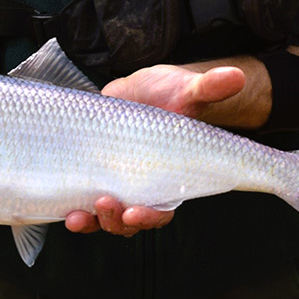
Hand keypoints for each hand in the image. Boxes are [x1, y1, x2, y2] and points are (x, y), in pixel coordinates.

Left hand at [57, 63, 249, 236]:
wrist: (145, 89)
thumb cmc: (172, 94)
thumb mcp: (188, 89)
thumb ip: (209, 87)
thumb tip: (235, 76)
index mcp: (167, 178)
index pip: (162, 210)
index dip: (150, 217)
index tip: (136, 212)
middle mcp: (140, 187)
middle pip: (129, 221)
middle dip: (116, 222)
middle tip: (106, 206)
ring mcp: (114, 181)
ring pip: (103, 217)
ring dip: (92, 222)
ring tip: (79, 217)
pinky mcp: (91, 170)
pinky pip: (81, 198)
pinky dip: (72, 207)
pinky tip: (63, 209)